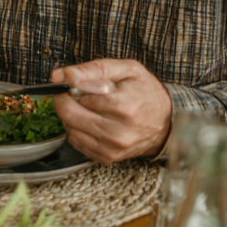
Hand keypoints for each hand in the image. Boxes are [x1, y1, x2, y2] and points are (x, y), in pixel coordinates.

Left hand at [50, 58, 171, 162]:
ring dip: (71, 113)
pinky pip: (75, 140)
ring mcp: (112, 148)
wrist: (166, 122)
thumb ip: (92, 69)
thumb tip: (60, 75)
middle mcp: (119, 133)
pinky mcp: (106, 157)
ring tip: (88, 105)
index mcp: (126, 107)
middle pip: (70, 114)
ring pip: (69, 127)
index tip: (72, 80)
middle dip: (64, 99)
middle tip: (73, 91)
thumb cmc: (145, 92)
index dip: (72, 85)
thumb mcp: (126, 69)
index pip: (80, 95)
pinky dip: (77, 128)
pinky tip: (92, 119)